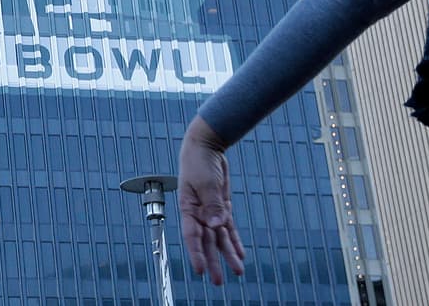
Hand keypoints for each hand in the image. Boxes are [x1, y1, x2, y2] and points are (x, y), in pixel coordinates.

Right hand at [179, 115, 246, 283]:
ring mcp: (211, 211)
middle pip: (207, 241)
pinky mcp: (221, 207)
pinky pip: (229, 228)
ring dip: (227, 254)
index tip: (200, 270)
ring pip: (220, 238)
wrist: (206, 146)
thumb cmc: (199, 161)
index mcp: (188, 208)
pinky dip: (234, 241)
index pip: (192, 236)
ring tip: (237, 272)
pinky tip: (240, 254)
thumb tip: (217, 225)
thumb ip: (212, 204)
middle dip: (213, 261)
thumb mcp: (205, 182)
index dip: (196, 254)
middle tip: (218, 281)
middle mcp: (199, 213)